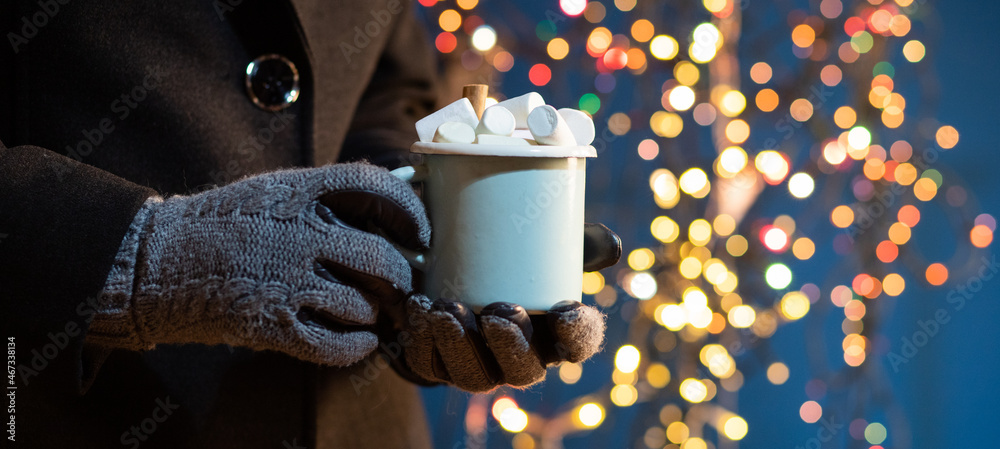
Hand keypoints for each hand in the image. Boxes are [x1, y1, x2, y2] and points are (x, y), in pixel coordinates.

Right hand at [96, 162, 429, 365]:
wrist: (151, 261)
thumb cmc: (216, 224)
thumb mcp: (269, 191)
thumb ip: (321, 197)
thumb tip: (382, 208)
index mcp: (297, 193)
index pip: (375, 188)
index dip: (410, 212)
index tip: (419, 234)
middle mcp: (297, 235)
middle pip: (381, 259)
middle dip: (400, 278)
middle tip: (400, 285)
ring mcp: (285, 282)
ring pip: (363, 306)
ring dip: (374, 313)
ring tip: (370, 312)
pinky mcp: (271, 325)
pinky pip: (336, 345)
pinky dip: (358, 347)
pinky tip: (361, 341)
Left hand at [316, 223, 621, 392]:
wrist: (436, 250)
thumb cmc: (502, 248)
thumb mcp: (535, 238)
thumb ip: (572, 237)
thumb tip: (610, 245)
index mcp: (552, 332)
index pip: (578, 345)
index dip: (578, 335)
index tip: (566, 308)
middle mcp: (517, 358)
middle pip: (524, 371)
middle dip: (511, 346)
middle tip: (496, 310)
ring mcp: (475, 366)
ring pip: (474, 376)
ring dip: (461, 345)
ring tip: (445, 308)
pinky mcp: (434, 363)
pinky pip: (429, 365)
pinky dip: (423, 337)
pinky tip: (419, 307)